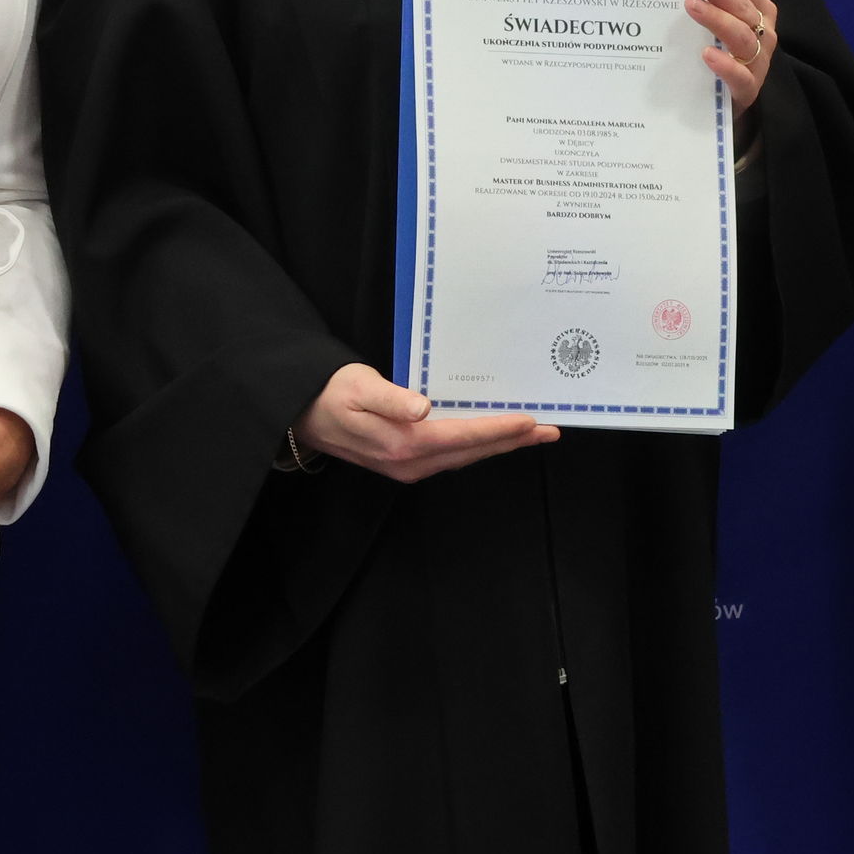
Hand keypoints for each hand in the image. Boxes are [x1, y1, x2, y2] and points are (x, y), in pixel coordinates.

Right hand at [294, 362, 558, 482]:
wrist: (302, 413)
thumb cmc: (331, 393)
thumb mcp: (358, 386)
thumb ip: (391, 398)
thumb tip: (423, 408)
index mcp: (402, 444)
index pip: (462, 437)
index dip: (498, 429)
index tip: (530, 421)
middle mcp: (410, 462)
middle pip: (472, 451)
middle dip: (512, 441)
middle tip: (550, 430)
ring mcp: (409, 467)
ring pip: (465, 456)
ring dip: (500, 445)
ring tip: (532, 433)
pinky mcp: (406, 462)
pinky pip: (452, 455)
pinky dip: (478, 445)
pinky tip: (493, 436)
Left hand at [684, 0, 778, 115]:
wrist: (730, 102)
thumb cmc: (729, 52)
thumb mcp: (728, 18)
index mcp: (761, 13)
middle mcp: (764, 34)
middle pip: (745, 8)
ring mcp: (758, 63)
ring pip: (743, 38)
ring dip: (718, 19)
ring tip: (692, 6)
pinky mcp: (748, 90)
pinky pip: (741, 77)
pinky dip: (726, 65)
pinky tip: (706, 53)